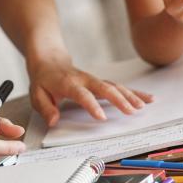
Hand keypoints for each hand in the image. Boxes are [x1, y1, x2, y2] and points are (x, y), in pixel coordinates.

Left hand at [28, 55, 152, 126]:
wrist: (49, 61)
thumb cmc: (43, 80)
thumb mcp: (37, 94)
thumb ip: (45, 108)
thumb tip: (54, 121)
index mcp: (68, 83)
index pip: (82, 94)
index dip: (92, 105)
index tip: (102, 118)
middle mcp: (84, 80)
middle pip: (104, 88)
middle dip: (119, 99)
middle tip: (131, 111)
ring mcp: (94, 79)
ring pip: (115, 86)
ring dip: (130, 95)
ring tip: (144, 104)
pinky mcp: (99, 81)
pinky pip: (118, 86)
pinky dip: (132, 91)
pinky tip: (146, 97)